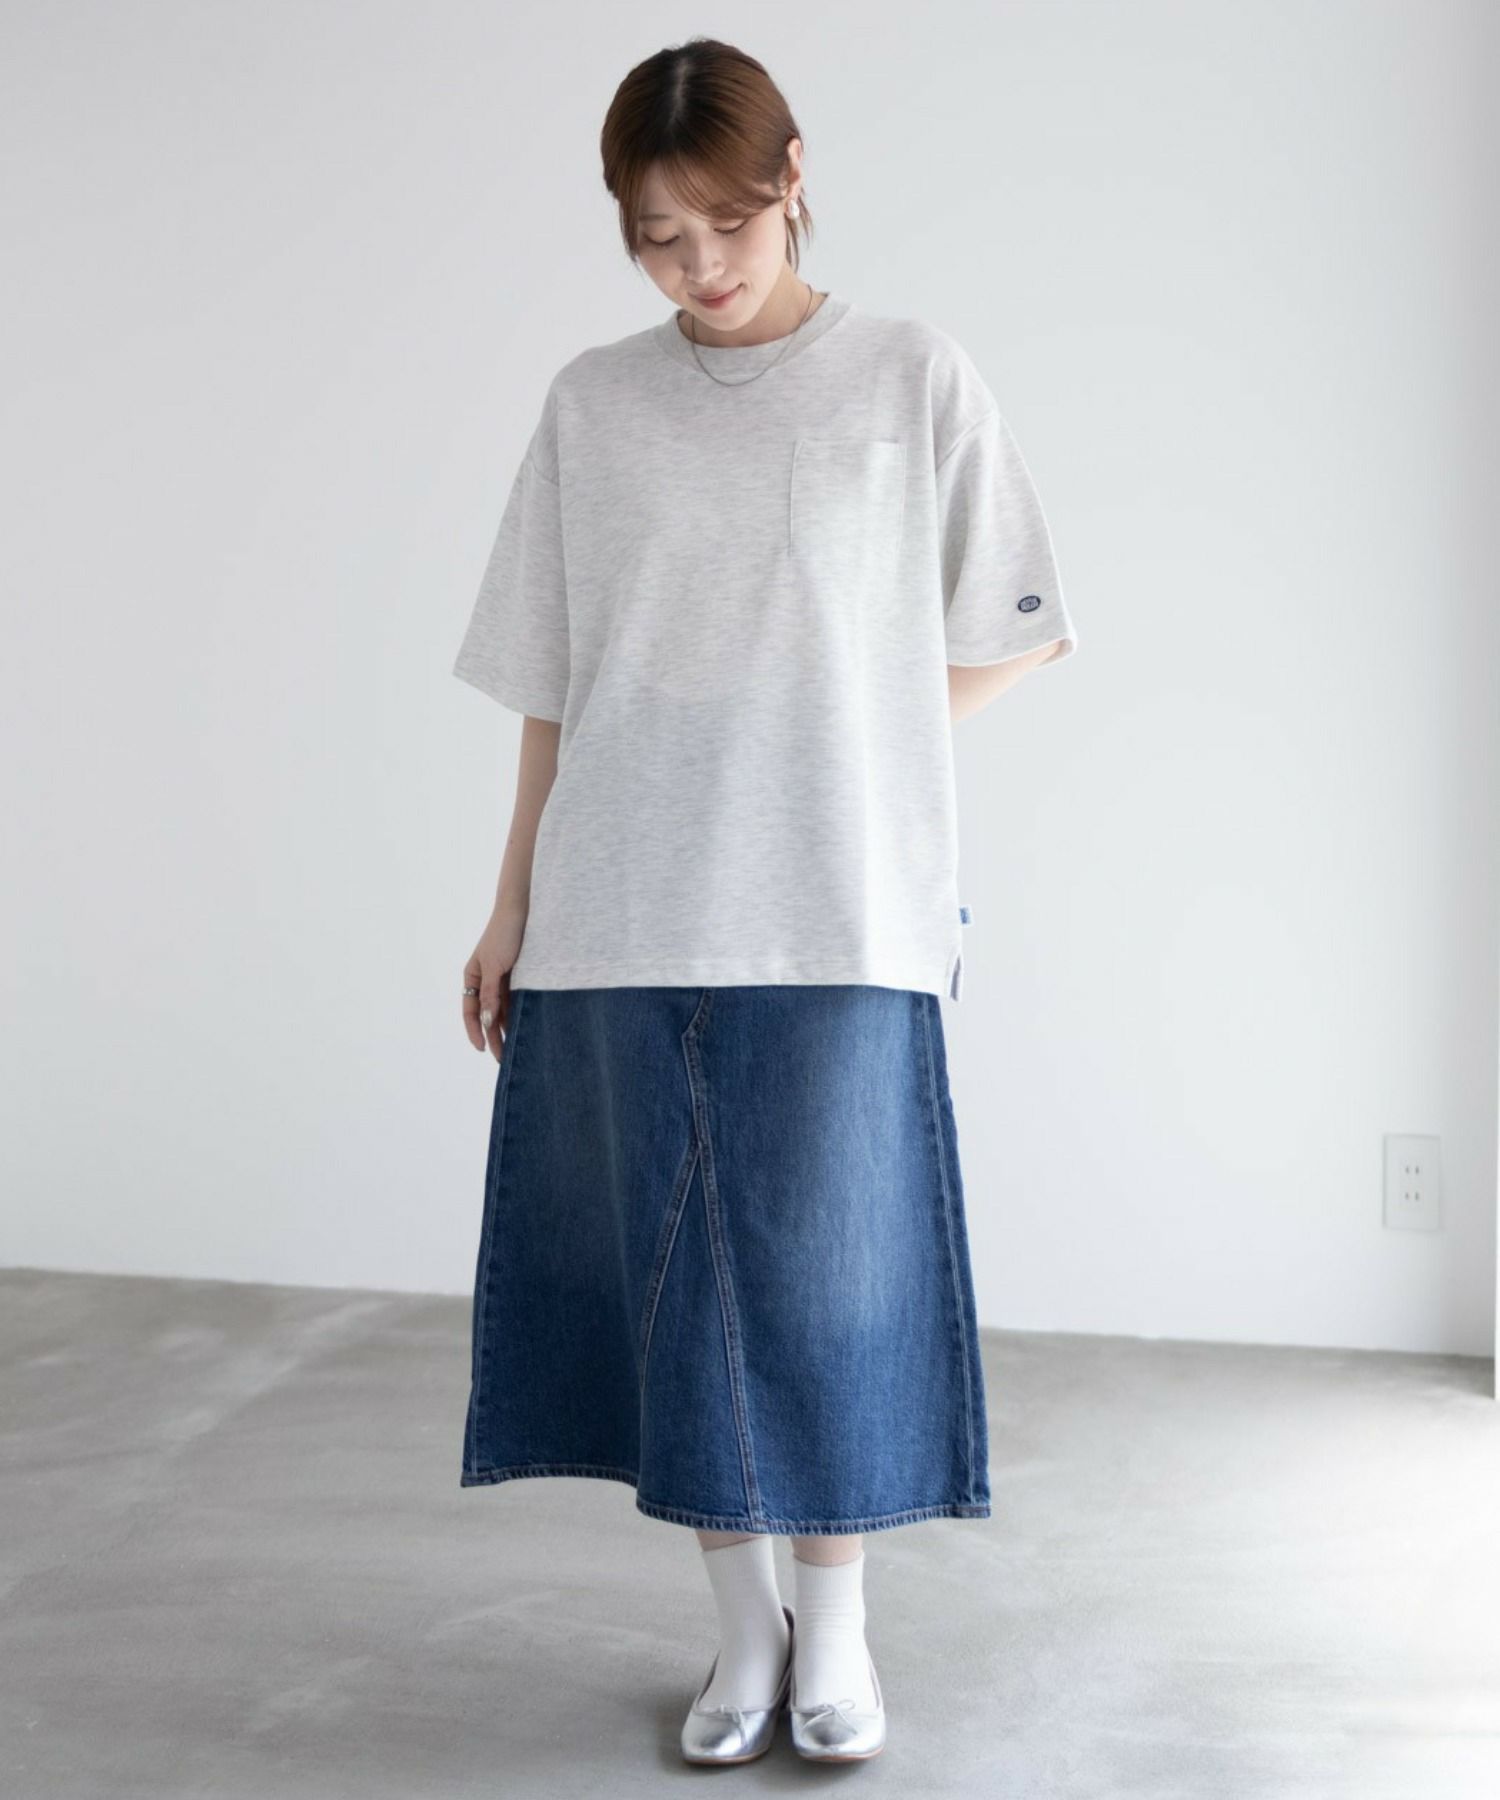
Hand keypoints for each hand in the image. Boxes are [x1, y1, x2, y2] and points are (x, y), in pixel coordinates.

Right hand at [462, 906, 526, 1061]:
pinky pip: (518, 1001)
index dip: (475, 1031)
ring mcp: (503, 979)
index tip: (482, 1049)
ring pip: (504, 1011)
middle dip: (494, 1037)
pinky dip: (520, 1015)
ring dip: (508, 1029)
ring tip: (518, 1050)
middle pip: (488, 1015)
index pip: (470, 1011)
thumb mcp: (494, 966)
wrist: (524, 910)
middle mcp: (486, 980)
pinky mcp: (521, 976)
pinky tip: (527, 1029)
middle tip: (504, 1060)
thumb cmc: (504, 934)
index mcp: (472, 976)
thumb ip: (490, 994)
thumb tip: (488, 1022)